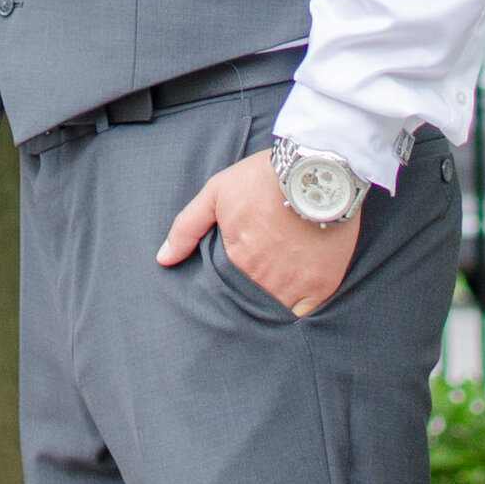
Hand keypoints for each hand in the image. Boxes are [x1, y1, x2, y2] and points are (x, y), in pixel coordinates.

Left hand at [158, 152, 363, 316]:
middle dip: (246, 300)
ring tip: (270, 297)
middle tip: (250, 289)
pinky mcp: (321, 285)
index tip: (231, 281)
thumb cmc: (264, 178)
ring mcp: (294, 284)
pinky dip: (296, 313)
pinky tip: (292, 303)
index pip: (224, 289)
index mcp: (236, 259)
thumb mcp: (217, 193)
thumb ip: (187, 227)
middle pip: (249, 302)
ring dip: (269, 308)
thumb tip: (163, 259)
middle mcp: (263, 278)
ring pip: (274, 311)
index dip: (226, 288)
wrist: (317, 169)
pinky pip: (304, 314)